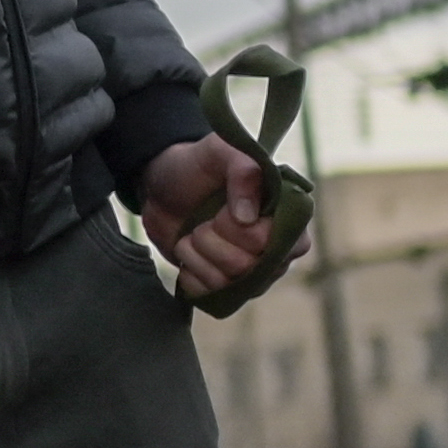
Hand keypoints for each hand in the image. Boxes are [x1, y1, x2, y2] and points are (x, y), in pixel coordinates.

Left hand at [141, 137, 279, 299]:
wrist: (159, 186)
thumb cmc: (197, 166)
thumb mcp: (219, 152)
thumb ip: (244, 171)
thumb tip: (248, 218)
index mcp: (288, 217)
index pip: (274, 243)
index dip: (240, 230)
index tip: (223, 210)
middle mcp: (277, 250)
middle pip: (248, 267)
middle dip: (213, 240)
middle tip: (205, 221)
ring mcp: (251, 271)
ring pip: (228, 283)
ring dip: (198, 254)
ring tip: (193, 233)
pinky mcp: (224, 285)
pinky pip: (210, 295)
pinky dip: (189, 273)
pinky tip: (187, 253)